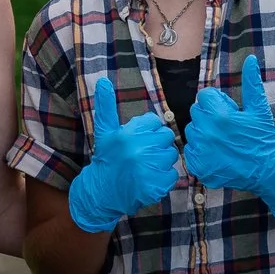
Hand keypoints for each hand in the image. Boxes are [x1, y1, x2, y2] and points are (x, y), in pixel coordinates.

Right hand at [65, 78, 181, 231]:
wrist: (101, 193)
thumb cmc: (107, 158)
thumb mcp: (104, 131)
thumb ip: (106, 105)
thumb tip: (103, 80)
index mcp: (127, 134)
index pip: (155, 122)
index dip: (148, 131)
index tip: (137, 141)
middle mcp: (137, 150)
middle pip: (166, 138)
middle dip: (157, 145)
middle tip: (142, 155)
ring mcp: (147, 169)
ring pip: (171, 156)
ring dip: (161, 162)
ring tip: (145, 167)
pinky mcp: (155, 186)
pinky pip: (172, 175)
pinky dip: (163, 179)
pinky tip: (149, 180)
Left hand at [186, 54, 274, 217]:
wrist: (268, 170)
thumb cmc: (264, 137)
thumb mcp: (259, 109)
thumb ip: (251, 82)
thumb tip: (250, 59)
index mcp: (220, 116)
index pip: (204, 96)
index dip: (217, 102)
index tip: (229, 112)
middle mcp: (207, 133)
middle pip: (196, 112)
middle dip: (209, 116)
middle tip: (227, 127)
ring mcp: (201, 152)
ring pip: (192, 131)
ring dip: (204, 133)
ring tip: (223, 141)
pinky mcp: (198, 166)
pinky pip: (190, 150)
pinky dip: (201, 151)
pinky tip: (217, 153)